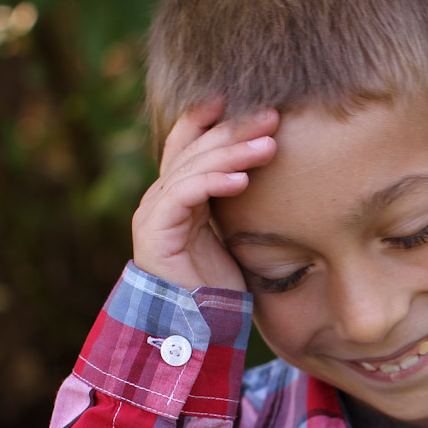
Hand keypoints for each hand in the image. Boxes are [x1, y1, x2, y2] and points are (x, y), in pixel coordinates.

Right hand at [132, 100, 278, 291]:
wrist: (197, 328)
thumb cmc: (220, 285)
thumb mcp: (234, 232)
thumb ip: (237, 198)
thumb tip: (272, 166)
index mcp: (178, 193)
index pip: (189, 141)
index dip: (211, 116)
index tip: (245, 98)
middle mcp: (161, 196)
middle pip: (196, 149)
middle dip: (235, 128)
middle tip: (272, 116)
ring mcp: (154, 212)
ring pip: (193, 167)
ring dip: (233, 153)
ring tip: (269, 144)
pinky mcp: (155, 231)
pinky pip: (184, 195)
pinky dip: (213, 183)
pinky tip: (243, 179)